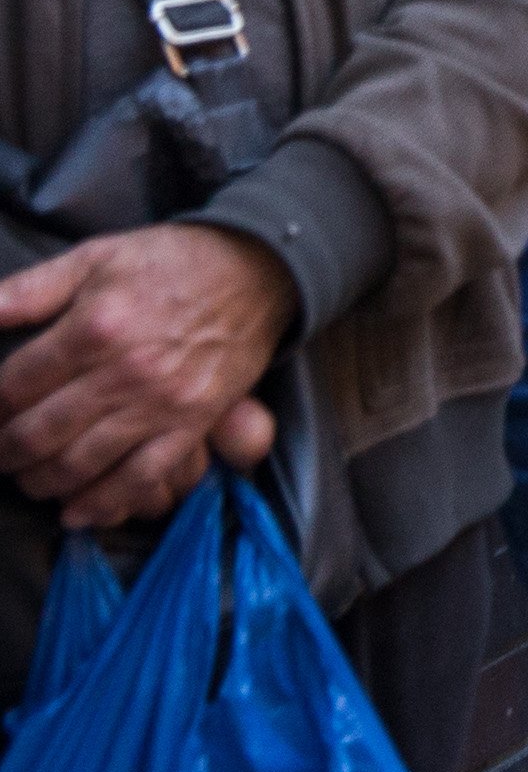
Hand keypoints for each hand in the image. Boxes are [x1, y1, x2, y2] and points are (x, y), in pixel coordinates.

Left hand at [0, 224, 293, 528]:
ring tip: (30, 479)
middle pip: (41, 433)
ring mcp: (162, 403)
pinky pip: (144, 475)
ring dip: (43, 481)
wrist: (258, 269)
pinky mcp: (194, 422)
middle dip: (7, 452)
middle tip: (0, 455)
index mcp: (94, 328)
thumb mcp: (96, 257)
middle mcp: (125, 372)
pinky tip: (77, 514)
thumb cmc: (170, 261)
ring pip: (82, 463)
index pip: (15, 388)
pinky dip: (105, 502)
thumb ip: (30, 289)